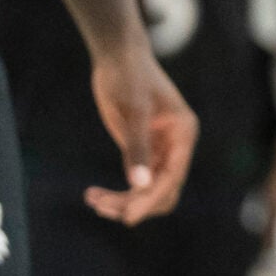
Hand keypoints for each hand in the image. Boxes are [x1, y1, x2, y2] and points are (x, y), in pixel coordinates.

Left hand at [85, 44, 197, 222]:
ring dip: (123, 202)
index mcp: (183, 134)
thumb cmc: (129, 76)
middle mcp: (175, 146)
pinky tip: (92, 195)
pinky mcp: (141, 151)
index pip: (172, 177)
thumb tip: (140, 184)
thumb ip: (137, 147)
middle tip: (101, 207)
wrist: (118, 57)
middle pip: (164, 190)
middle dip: (136, 203)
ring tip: (93, 201)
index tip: (127, 217)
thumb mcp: (133, 110)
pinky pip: (135, 183)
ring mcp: (159, 150)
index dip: (151, 199)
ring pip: (149, 191)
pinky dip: (117, 193)